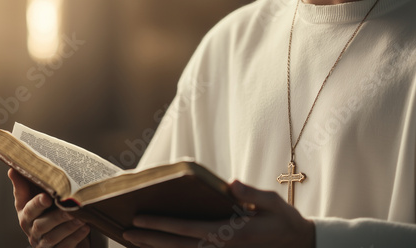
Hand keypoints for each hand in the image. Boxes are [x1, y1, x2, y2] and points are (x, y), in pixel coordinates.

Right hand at [8, 168, 90, 247]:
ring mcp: (43, 243)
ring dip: (68, 227)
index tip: (47, 197)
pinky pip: (64, 247)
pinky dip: (75, 238)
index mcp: (25, 215)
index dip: (37, 204)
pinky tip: (85, 228)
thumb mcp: (34, 195)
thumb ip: (25, 184)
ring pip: (53, 238)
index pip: (29, 210)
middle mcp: (32, 231)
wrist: (57, 228)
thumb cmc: (45, 208)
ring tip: (82, 218)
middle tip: (72, 208)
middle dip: (57, 217)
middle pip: (41, 225)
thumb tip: (13, 169)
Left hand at [122, 180, 314, 247]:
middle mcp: (222, 246)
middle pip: (179, 244)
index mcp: (231, 233)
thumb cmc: (284, 222)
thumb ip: (251, 195)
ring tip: (133, 240)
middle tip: (125, 231)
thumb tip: (230, 184)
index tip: (140, 219)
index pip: (188, 229)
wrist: (300, 246)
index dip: (162, 225)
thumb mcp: (273, 204)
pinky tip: (159, 246)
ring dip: (157, 247)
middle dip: (150, 238)